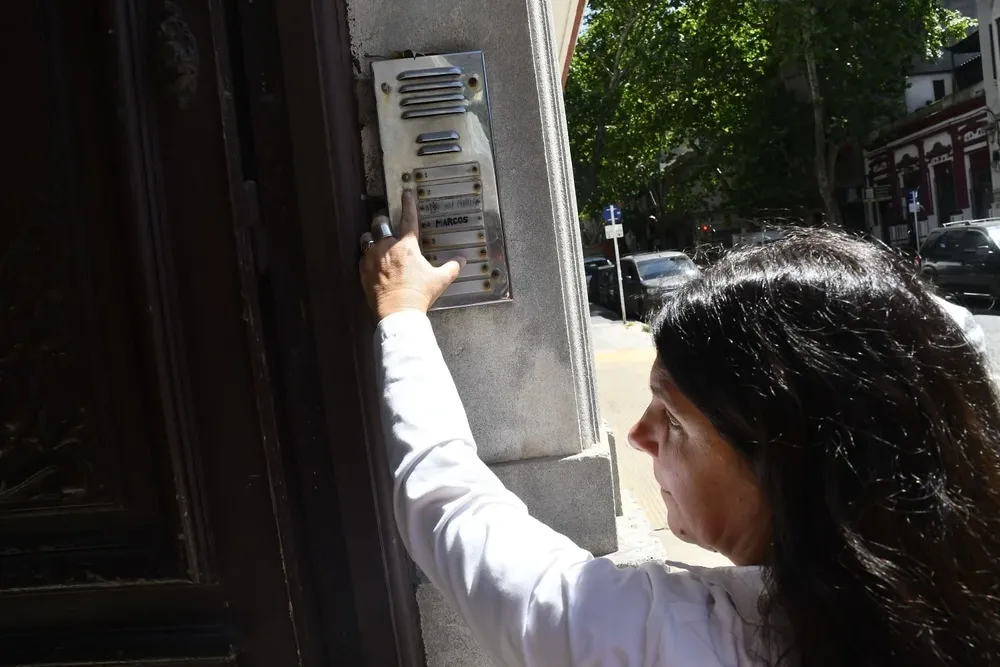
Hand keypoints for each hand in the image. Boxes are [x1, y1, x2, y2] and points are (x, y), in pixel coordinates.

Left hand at [360, 190, 463, 319]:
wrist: (398, 312)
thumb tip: (462, 260)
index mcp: (407, 246)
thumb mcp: (439, 280)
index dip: (409, 203)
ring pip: (368, 237)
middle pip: (380, 223)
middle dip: (384, 222)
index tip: (406, 193)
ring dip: (373, 239)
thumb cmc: (418, 294)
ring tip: (378, 245)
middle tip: (388, 226)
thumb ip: (452, 267)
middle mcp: (387, 247)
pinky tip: (374, 264)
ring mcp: (372, 257)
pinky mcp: (363, 269)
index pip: (409, 218)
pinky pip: (362, 255)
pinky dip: (368, 256)